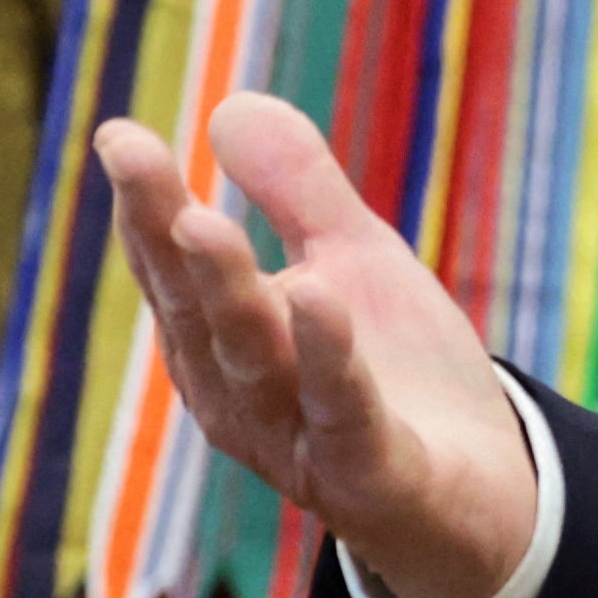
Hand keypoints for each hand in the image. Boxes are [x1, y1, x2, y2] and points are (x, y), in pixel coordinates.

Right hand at [95, 94, 533, 597]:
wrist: (478, 493)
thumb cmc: (397, 375)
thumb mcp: (355, 265)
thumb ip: (298, 192)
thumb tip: (229, 105)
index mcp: (227, 343)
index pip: (176, 269)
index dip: (146, 205)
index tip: (120, 135)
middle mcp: (244, 395)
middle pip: (201, 308)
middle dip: (169, 237)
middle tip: (140, 163)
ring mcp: (299, 439)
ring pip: (257, 360)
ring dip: (229, 291)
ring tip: (204, 220)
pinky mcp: (367, 472)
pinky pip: (344, 412)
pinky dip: (329, 358)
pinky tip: (318, 297)